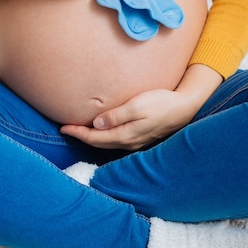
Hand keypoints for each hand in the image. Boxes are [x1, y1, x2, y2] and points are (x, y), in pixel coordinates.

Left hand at [60, 64, 223, 149]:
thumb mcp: (137, 106)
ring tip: (80, 131)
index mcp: (125, 135)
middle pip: (99, 143)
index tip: (63, 127)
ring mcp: (136, 142)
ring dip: (93, 138)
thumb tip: (96, 124)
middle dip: (82, 136)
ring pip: (107, 143)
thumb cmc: (161, 103)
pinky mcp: (141, 137)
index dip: (77, 133)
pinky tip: (103, 131)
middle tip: (66, 129)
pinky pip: (117, 140)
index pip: (94, 138)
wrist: (185, 108)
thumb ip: (116, 116)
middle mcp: (129, 142)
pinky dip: (105, 137)